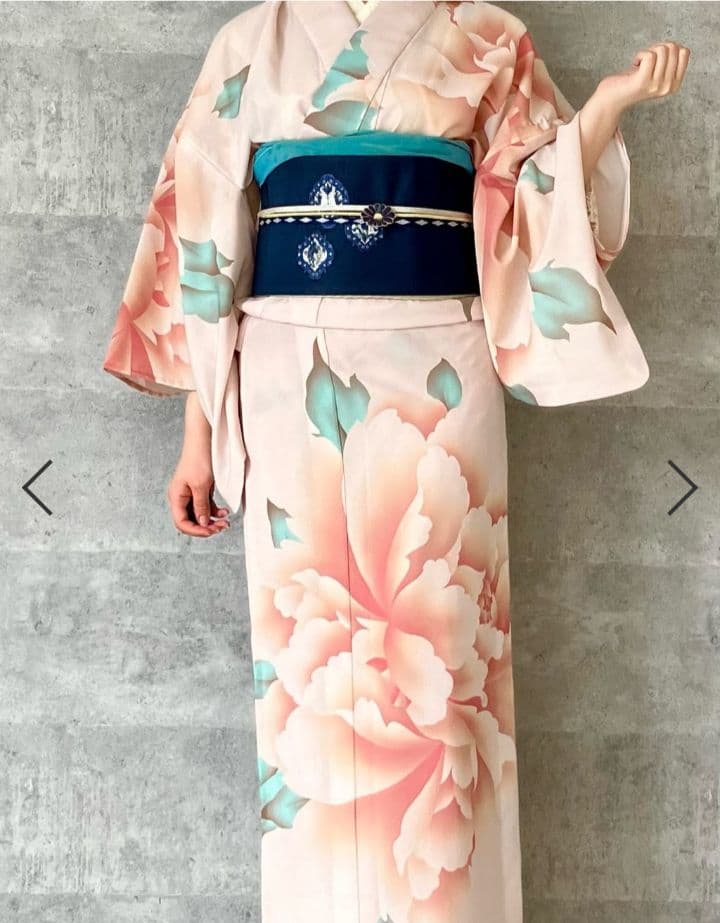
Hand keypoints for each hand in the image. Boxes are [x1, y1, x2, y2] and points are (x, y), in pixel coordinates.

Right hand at [167, 392, 231, 537]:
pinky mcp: (200, 490)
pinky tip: (225, 512)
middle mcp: (181, 497)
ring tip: (226, 522)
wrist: (204, 440)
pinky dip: (215, 511)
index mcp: (176, 497)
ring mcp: (191, 494)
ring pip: (200, 515)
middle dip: (206, 527)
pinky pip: (206, 507)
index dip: (196, 530)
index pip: (182, 523)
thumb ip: (201, 506)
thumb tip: (203, 523)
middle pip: (191, 521)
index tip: (211, 531)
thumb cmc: (199, 459)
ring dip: (212, 520)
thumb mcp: (201, 486)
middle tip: (222, 527)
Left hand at [596, 41, 689, 113]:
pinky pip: (649, 56)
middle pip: (673, 48)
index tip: (657, 57)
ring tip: (640, 64)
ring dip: (648, 51)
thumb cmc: (633, 81)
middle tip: (646, 60)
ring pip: (662, 50)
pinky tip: (634, 64)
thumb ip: (669, 62)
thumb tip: (677, 47)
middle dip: (658, 47)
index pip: (685, 52)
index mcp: (675, 84)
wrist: (612, 99)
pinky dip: (640, 54)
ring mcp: (656, 85)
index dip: (669, 48)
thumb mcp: (657, 73)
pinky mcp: (642, 82)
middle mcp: (668, 87)